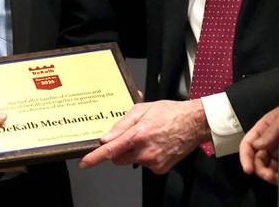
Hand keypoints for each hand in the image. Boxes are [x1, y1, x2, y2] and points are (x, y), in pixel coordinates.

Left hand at [79, 99, 209, 174]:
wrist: (194, 123)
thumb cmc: (170, 113)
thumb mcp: (142, 109)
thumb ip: (121, 124)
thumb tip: (106, 138)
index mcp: (138, 135)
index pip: (111, 150)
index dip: (95, 158)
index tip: (84, 163)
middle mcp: (145, 151)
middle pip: (119, 158)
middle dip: (119, 149)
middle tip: (132, 136)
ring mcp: (153, 162)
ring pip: (131, 161)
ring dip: (134, 152)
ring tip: (149, 137)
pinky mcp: (160, 169)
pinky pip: (145, 164)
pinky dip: (146, 156)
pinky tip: (156, 145)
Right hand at [239, 104, 278, 184]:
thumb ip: (270, 132)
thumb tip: (256, 145)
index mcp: (263, 129)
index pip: (248, 144)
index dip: (245, 157)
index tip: (248, 169)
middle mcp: (269, 142)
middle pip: (256, 159)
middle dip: (259, 169)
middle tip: (268, 175)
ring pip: (267, 167)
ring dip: (268, 175)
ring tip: (276, 178)